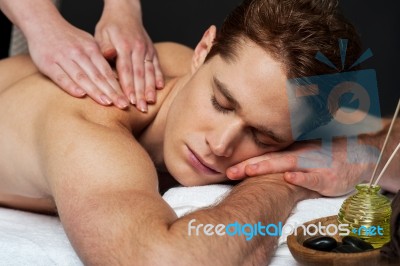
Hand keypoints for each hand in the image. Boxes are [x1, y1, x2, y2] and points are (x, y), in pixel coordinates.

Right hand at [27, 19, 129, 108]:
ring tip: (107, 102)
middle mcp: (79, 54)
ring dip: (95, 91)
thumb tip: (116, 76)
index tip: (126, 99)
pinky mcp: (48, 64)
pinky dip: (70, 86)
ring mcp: (63, 58)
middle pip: (98, 76)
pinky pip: (60, 76)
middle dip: (111, 92)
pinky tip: (80, 95)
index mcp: (91, 49)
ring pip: (82, 77)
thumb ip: (100, 58)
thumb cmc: (69, 38)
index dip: (117, 86)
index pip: (106, 71)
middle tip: (123, 105)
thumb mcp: (88, 42)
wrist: (42, 23)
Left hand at [95, 1, 163, 112]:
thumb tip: (107, 55)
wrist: (125, 10)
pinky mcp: (152, 50)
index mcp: (124, 45)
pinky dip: (159, 77)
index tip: (129, 101)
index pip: (126, 70)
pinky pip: (157, 65)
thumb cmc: (111, 24)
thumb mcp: (102, 33)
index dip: (128, 87)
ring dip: (150, 88)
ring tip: (150, 102)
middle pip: (139, 74)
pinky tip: (160, 88)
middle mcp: (138, 48)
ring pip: (150, 72)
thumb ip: (105, 46)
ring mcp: (147, 49)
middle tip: (141, 108)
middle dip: (140, 93)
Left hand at [226, 138, 376, 195]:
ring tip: (250, 170)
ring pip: (288, 164)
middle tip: (230, 171)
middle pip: (271, 159)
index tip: (226, 166)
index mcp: (292, 151)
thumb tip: (257, 165)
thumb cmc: (327, 155)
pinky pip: (314, 178)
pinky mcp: (328, 177)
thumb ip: (284, 157)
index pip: (266, 155)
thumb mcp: (304, 152)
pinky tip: (290, 178)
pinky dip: (302, 178)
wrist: (360, 155)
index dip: (246, 160)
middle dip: (249, 165)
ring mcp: (314, 165)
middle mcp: (300, 155)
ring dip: (268, 167)